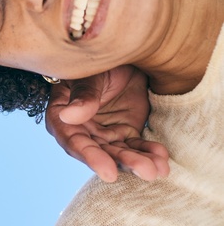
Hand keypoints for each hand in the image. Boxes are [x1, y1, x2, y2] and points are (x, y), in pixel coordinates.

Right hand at [45, 66, 169, 182]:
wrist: (118, 54)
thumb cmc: (93, 60)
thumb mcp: (87, 75)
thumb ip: (82, 96)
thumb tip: (68, 117)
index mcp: (62, 116)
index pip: (74, 141)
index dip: (90, 157)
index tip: (109, 172)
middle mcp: (81, 130)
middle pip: (101, 152)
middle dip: (124, 162)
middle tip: (147, 172)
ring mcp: (104, 132)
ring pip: (120, 153)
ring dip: (140, 161)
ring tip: (159, 169)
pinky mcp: (124, 131)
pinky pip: (137, 146)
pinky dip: (150, 152)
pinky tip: (162, 158)